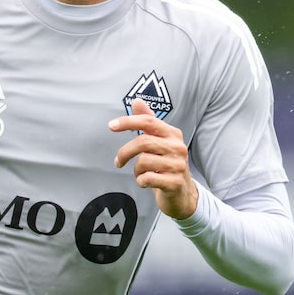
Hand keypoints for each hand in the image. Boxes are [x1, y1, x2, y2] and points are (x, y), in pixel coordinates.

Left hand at [109, 97, 198, 219]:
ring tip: (142, 173)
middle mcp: (178, 147)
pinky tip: (146, 182)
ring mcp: (178, 165)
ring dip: (136, 170)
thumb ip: (148, 121)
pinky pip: (147, 179)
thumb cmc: (166, 164)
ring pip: (143, 161)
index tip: (111, 126)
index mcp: (172, 134)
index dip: (128, 121)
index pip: (148, 121)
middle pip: (143, 142)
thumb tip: (136, 101)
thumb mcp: (159, 141)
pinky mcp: (175, 182)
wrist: (182, 193)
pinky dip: (141, 181)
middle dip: (125, 152)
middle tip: (118, 162)